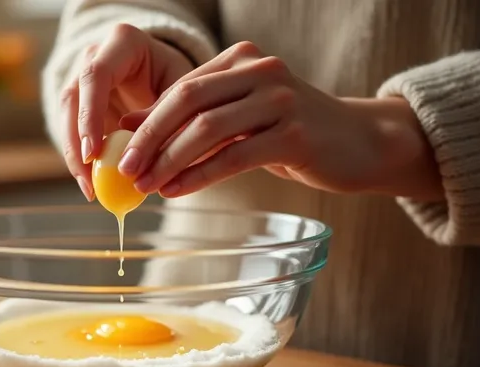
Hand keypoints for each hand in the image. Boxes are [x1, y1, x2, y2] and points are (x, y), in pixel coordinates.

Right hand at [59, 24, 193, 199]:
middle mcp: (94, 56)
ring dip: (74, 156)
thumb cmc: (181, 80)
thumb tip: (147, 153)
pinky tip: (92, 185)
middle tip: (88, 178)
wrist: (168, 73)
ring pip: (64, 117)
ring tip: (90, 189)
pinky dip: (81, 160)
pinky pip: (72, 132)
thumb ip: (166, 114)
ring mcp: (81, 78)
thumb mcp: (183, 91)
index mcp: (122, 42)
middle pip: (72, 98)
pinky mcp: (79, 104)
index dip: (90, 114)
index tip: (94, 151)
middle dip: (77, 142)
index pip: (96, 75)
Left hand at [118, 41, 443, 201]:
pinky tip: (177, 191)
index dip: (147, 120)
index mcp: (243, 61)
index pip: (182, 88)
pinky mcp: (294, 134)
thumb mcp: (239, 118)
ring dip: (170, 160)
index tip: (119, 150)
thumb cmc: (291, 132)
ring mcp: (280, 99)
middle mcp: (260, 71)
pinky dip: (200, 176)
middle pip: (188, 100)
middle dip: (150, 137)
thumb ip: (193, 118)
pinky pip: (234, 156)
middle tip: (125, 169)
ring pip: (208, 129)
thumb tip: (132, 127)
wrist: (360, 143)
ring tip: (147, 186)